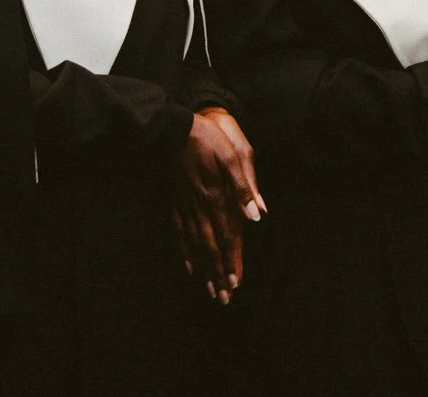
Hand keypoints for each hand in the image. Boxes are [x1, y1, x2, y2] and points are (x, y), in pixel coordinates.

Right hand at [172, 107, 265, 304]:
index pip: (228, 236)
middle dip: (219, 274)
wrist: (170, 128)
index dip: (233, 260)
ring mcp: (185, 206)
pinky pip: (179, 232)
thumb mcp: (232, 154)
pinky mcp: (174, 201)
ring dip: (204, 269)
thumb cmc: (205, 138)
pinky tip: (189, 266)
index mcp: (218, 197)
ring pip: (195, 245)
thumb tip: (257, 215)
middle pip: (211, 248)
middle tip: (224, 298)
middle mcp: (201, 207)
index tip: (237, 283)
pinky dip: (184, 251)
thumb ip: (243, 186)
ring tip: (209, 290)